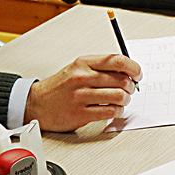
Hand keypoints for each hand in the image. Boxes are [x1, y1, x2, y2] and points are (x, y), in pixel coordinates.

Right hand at [23, 54, 139, 131]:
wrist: (37, 103)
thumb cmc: (60, 86)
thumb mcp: (78, 68)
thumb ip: (101, 67)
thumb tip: (128, 71)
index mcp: (83, 63)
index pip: (117, 61)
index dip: (133, 67)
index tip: (138, 74)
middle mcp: (82, 77)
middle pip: (121, 80)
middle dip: (131, 86)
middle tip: (130, 90)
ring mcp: (81, 96)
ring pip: (118, 96)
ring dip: (125, 100)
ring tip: (122, 101)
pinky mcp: (80, 114)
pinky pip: (109, 112)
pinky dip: (117, 112)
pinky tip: (114, 110)